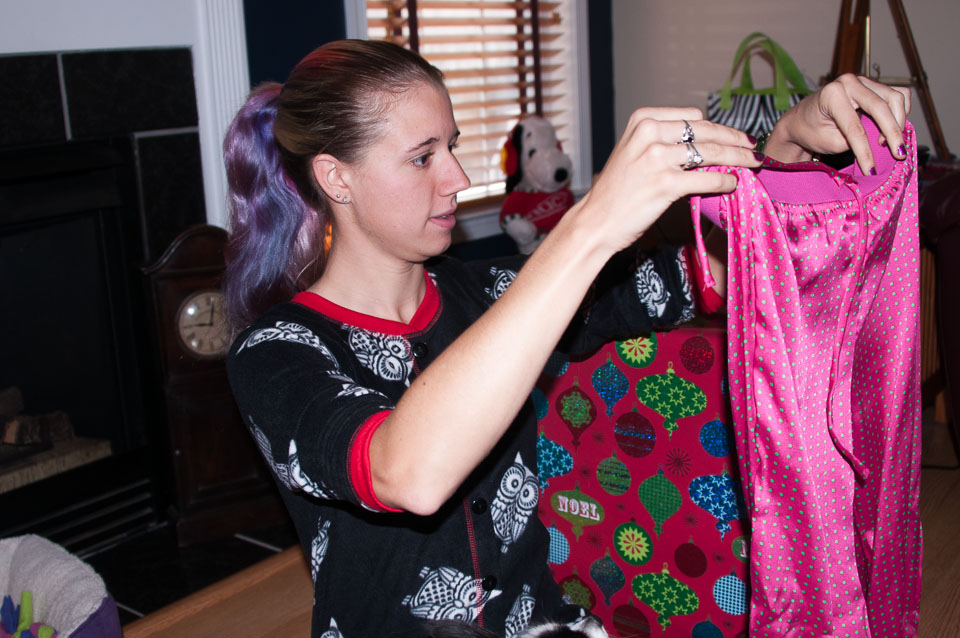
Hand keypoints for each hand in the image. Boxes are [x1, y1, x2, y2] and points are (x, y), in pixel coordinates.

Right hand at [575, 107, 760, 253]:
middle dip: (734, 139)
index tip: (731, 135)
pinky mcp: (665, 184)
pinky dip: (725, 181)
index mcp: (642, 120)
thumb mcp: (632, 153)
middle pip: (705, 131)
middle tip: (752, 146)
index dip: (716, 126)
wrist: (596, 221)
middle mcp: (649, 135)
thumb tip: (703, 144)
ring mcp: (657, 159)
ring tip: (752, 163)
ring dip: (737, 158)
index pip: (692, 117)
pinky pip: (707, 178)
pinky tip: (733, 183)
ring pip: (711, 153)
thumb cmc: (615, 192)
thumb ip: (662, 142)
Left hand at [765, 74, 910, 173]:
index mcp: (832, 94)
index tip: (871, 169)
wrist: (802, 119)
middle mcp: (849, 82)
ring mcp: (863, 81)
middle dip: (892, 133)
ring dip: (899, 122)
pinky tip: (894, 128)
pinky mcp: (873, 85)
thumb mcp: (828, 141)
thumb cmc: (811, 131)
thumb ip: (853, 141)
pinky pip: (898, 94)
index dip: (865, 150)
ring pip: (895, 97)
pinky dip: (901, 111)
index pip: (855, 126)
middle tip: (898, 155)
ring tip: (890, 144)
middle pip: (881, 106)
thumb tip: (882, 141)